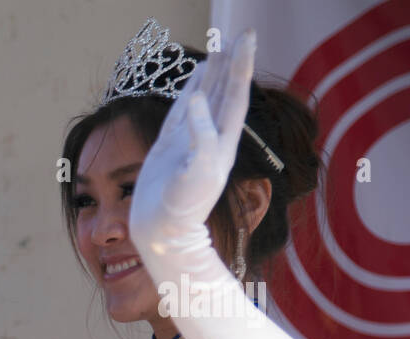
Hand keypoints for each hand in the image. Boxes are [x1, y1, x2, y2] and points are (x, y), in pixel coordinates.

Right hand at [130, 31, 256, 250]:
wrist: (163, 231)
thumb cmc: (183, 208)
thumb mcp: (198, 171)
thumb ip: (201, 134)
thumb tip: (196, 98)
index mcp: (223, 141)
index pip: (235, 94)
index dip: (241, 65)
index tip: (247, 37)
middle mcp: (210, 138)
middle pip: (224, 92)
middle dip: (233, 64)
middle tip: (241, 35)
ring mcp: (188, 141)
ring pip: (204, 99)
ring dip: (213, 75)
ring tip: (219, 50)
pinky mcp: (168, 148)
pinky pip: (181, 112)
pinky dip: (188, 92)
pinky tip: (193, 80)